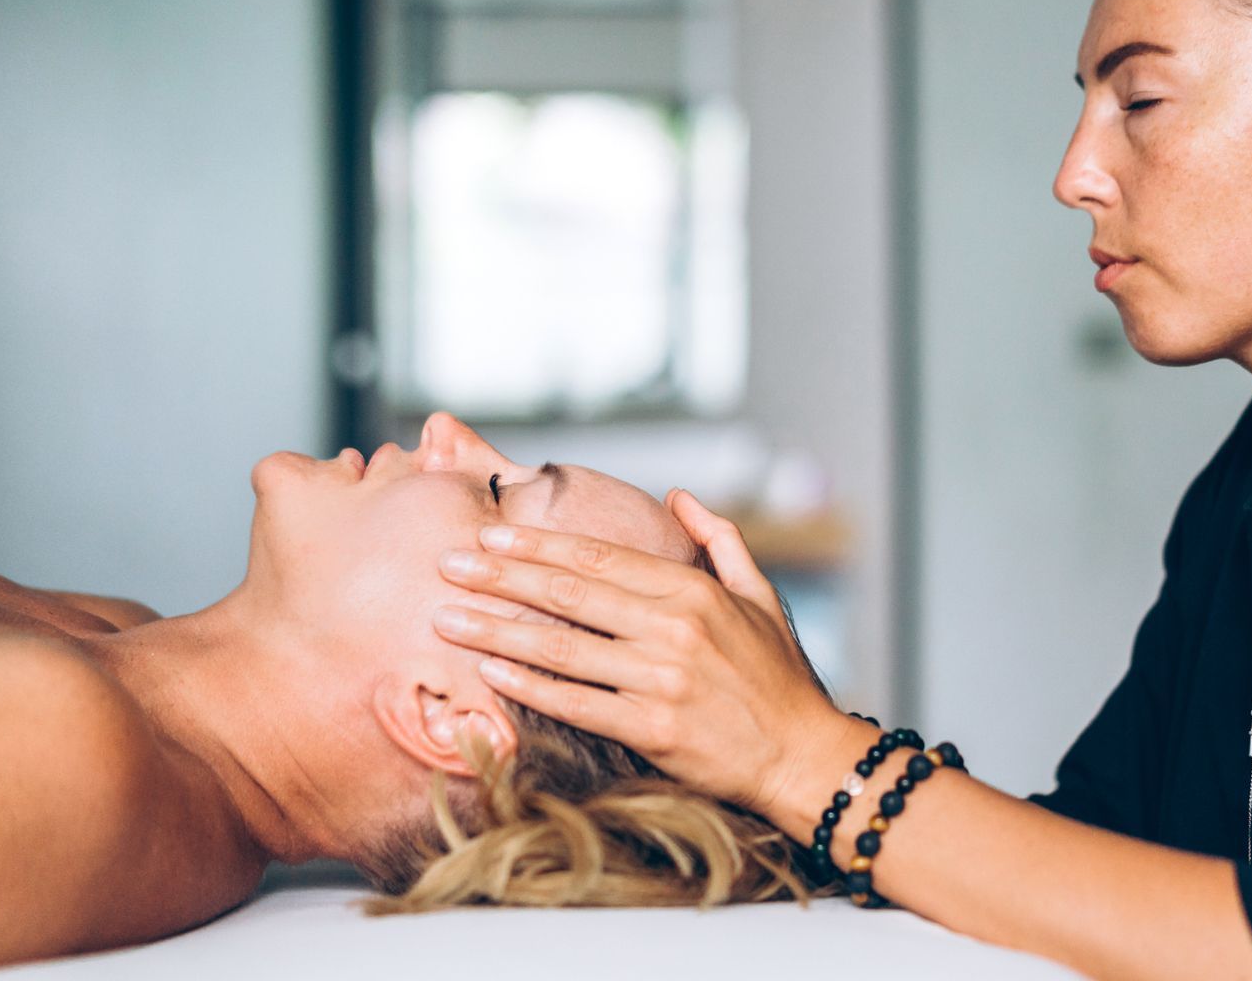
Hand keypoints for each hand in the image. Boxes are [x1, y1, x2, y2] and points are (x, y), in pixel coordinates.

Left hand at [433, 489, 849, 815]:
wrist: (803, 756)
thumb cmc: (780, 677)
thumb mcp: (760, 595)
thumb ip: (719, 539)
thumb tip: (677, 496)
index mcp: (693, 590)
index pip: (599, 555)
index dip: (539, 542)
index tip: (491, 532)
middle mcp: (673, 628)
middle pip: (568, 592)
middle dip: (501, 575)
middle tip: (448, 563)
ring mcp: (661, 679)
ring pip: (561, 646)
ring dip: (497, 630)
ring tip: (448, 619)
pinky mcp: (653, 730)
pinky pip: (577, 703)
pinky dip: (530, 688)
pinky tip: (491, 674)